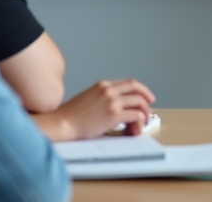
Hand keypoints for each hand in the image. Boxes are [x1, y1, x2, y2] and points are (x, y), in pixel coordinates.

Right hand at [34, 79, 155, 141]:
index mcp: (102, 85)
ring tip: (142, 121)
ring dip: (144, 112)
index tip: (144, 95)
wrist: (62, 123)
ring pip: (139, 102)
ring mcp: (112, 101)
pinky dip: (140, 122)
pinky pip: (135, 115)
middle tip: (149, 106)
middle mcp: (109, 90)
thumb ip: (102, 97)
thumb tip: (116, 106)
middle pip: (136, 88)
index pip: (127, 83)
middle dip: (146, 96)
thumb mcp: (88, 98)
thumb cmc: (70, 115)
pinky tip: (136, 128)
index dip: (140, 89)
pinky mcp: (114, 114)